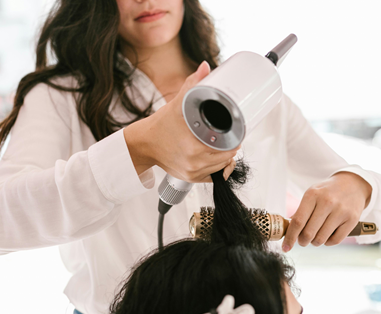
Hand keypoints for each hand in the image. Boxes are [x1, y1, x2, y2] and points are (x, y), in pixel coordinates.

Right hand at [124, 61, 237, 182]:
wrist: (144, 144)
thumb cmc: (161, 125)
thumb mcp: (178, 103)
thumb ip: (193, 84)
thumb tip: (206, 67)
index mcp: (194, 144)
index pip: (229, 145)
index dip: (236, 137)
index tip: (235, 131)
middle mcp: (194, 161)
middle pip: (228, 156)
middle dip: (231, 145)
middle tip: (228, 136)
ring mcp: (193, 172)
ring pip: (223, 167)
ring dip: (225, 157)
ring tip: (221, 145)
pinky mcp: (191, 179)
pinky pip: (215, 176)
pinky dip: (218, 168)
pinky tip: (215, 157)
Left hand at [282, 172, 371, 251]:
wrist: (353, 184)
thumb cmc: (327, 192)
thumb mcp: (312, 195)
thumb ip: (300, 212)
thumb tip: (289, 232)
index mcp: (313, 195)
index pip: (298, 221)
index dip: (290, 237)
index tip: (286, 247)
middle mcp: (327, 202)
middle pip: (308, 233)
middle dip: (303, 241)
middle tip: (303, 240)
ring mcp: (341, 211)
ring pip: (321, 239)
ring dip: (315, 242)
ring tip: (315, 237)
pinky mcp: (352, 219)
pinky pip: (335, 241)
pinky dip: (328, 242)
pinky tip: (327, 235)